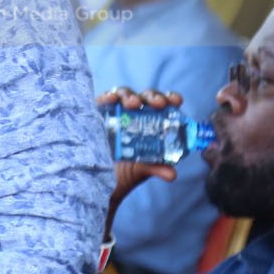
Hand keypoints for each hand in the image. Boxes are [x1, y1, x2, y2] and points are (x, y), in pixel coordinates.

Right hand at [98, 88, 181, 221]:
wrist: (97, 179)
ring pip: (123, 94)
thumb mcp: (141, 169)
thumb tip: (172, 175)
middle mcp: (133, 113)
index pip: (163, 104)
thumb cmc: (122, 169)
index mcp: (150, 123)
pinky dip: (107, 96)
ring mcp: (114, 111)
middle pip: (145, 97)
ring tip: (133, 104)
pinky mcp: (96, 112)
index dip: (170, 98)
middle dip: (153, 97)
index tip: (176, 102)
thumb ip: (156, 168)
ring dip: (130, 96)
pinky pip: (101, 100)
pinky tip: (111, 99)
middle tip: (159, 104)